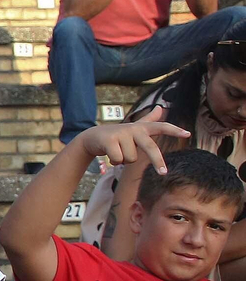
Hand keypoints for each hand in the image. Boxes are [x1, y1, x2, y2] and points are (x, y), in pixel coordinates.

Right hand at [75, 109, 189, 171]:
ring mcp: (121, 133)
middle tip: (163, 173)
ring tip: (117, 152)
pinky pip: (118, 159)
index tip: (187, 134)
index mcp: (142, 128)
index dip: (174, 131)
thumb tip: (161, 107)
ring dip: (124, 160)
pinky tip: (109, 155)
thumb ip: (149, 119)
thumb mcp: (134, 128)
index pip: (162, 127)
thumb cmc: (117, 135)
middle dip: (157, 161)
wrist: (92, 137)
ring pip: (132, 158)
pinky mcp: (109, 140)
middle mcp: (134, 128)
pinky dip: (114, 162)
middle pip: (150, 147)